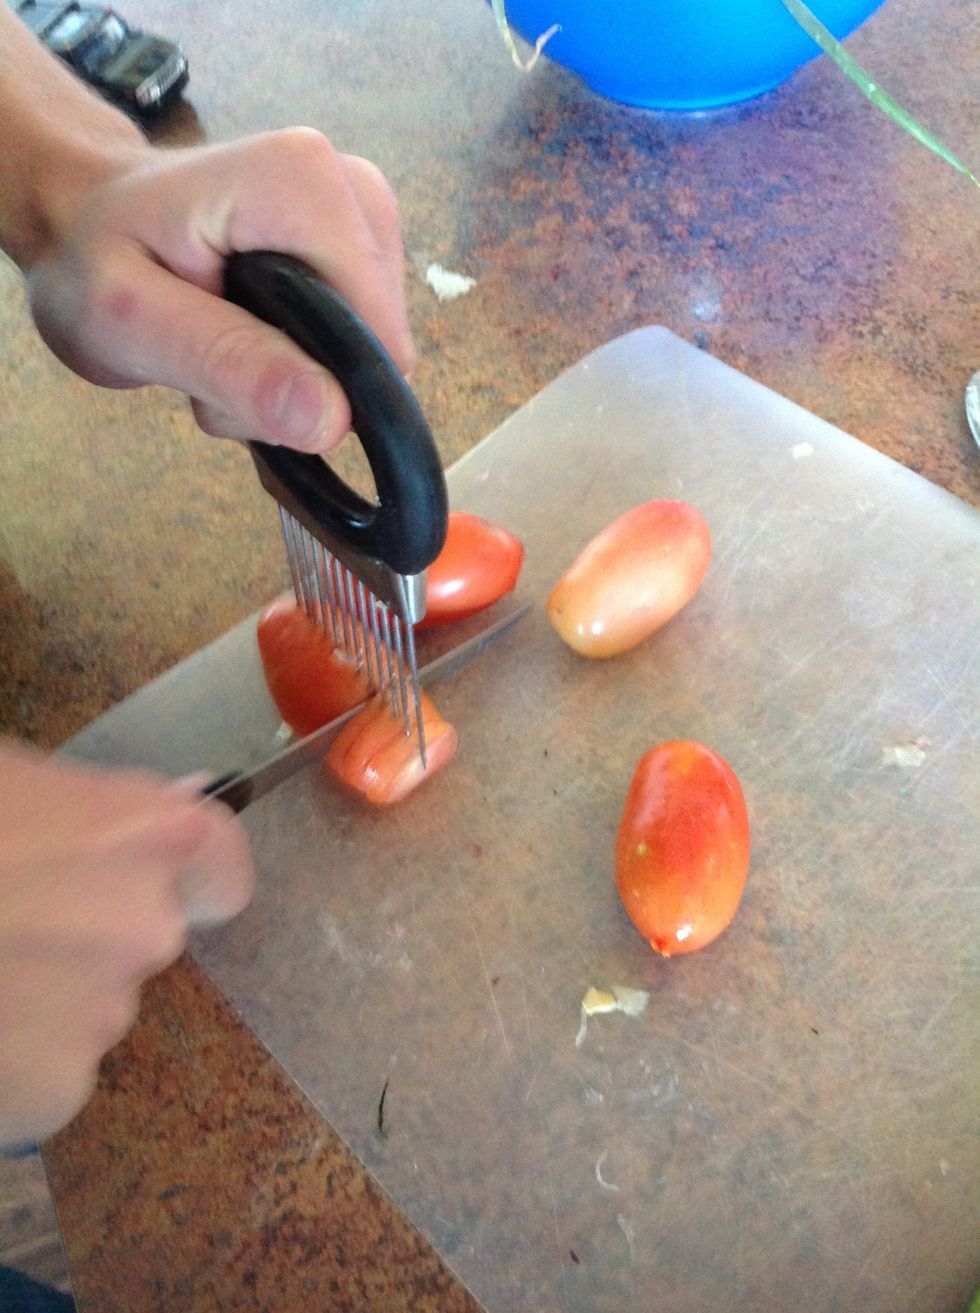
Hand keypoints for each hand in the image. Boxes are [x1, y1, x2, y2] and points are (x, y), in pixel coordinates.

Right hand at [0, 741, 253, 1145]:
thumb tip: (168, 811)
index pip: (221, 867)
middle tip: (4, 923)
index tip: (156, 882)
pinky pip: (49, 1075)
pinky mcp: (54, 1094)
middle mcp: (146, 927)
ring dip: (42, 1000)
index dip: (190, 877)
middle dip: (87, 934)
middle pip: (143, 936)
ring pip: (89, 1007)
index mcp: (145, 833)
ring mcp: (102, 1017)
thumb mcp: (10, 783)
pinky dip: (10, 1065)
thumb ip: (92, 809)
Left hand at [23, 128, 411, 451]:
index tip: (234, 379)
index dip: (317, 386)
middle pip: (373, 345)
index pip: (374, 335)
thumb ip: (231, 365)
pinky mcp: (363, 246)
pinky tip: (247, 337)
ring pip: (369, 353)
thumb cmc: (91, 257)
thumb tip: (334, 421)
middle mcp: (354, 190)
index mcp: (305, 186)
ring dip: (295, 378)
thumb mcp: (131, 322)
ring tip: (221, 348)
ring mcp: (364, 216)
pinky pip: (359, 341)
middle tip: (213, 364)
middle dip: (300, 384)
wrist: (81, 214)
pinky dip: (303, 361)